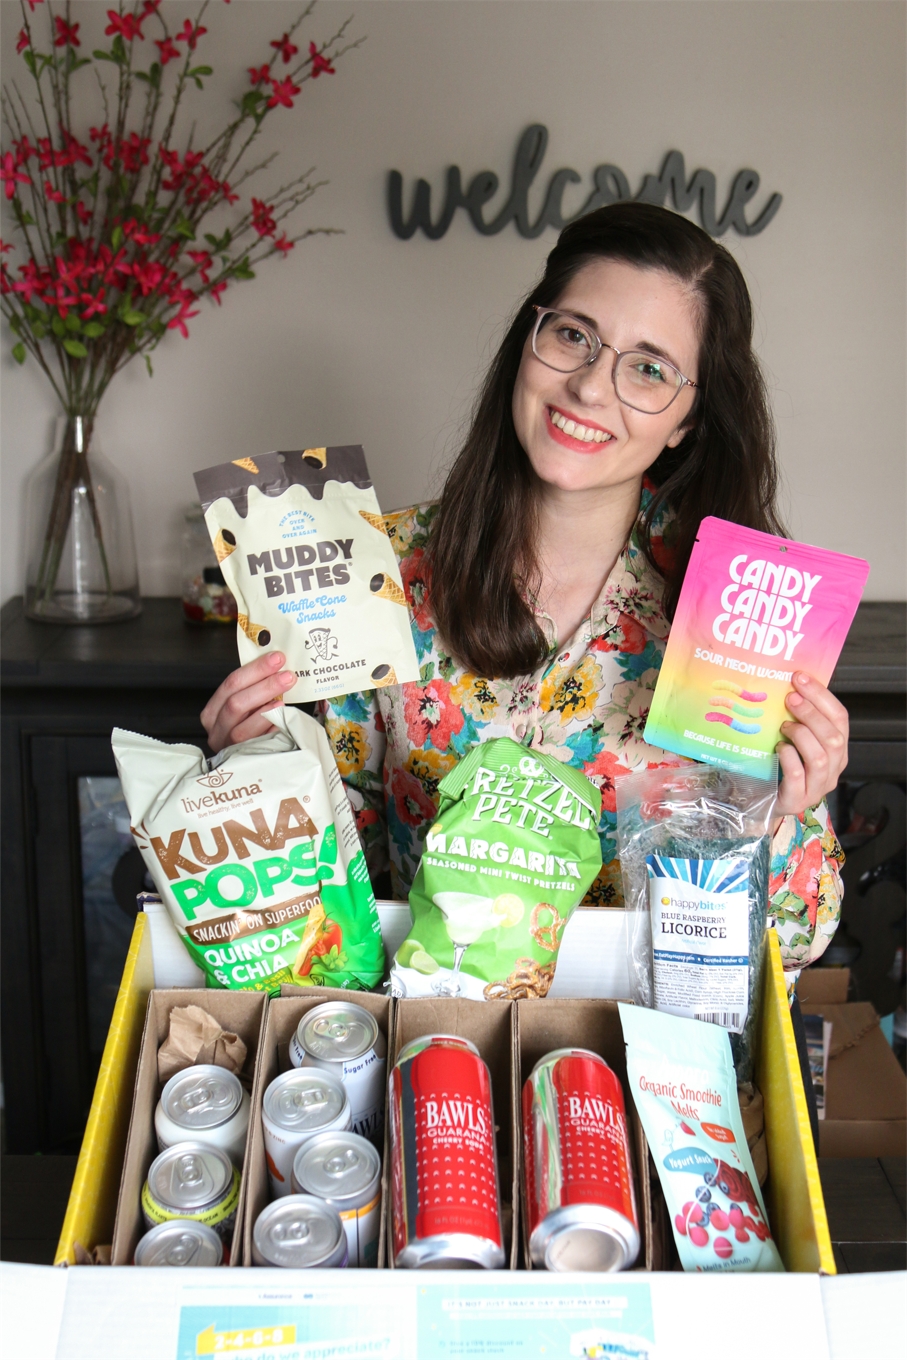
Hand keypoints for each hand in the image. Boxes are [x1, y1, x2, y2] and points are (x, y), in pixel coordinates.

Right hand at [201, 652, 296, 751]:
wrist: (248, 765)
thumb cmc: (248, 728)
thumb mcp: (245, 707)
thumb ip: (254, 689)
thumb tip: (278, 666)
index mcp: (213, 711)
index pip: (231, 684)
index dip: (255, 670)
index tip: (277, 659)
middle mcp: (216, 729)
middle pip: (235, 704)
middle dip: (264, 687)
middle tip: (287, 676)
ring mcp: (228, 747)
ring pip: (242, 729)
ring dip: (265, 711)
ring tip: (283, 700)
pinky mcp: (242, 761)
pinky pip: (257, 746)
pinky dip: (270, 732)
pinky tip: (282, 721)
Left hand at [773, 672, 848, 824]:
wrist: (766, 803)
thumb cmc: (780, 767)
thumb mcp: (796, 741)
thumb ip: (800, 719)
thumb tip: (790, 686)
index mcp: (837, 750)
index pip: (840, 718)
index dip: (822, 695)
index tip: (800, 677)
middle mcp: (833, 768)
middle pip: (833, 737)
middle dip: (812, 713)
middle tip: (790, 698)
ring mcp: (817, 786)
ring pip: (820, 756)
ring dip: (802, 734)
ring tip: (784, 725)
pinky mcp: (798, 799)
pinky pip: (798, 775)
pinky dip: (789, 757)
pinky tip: (779, 747)